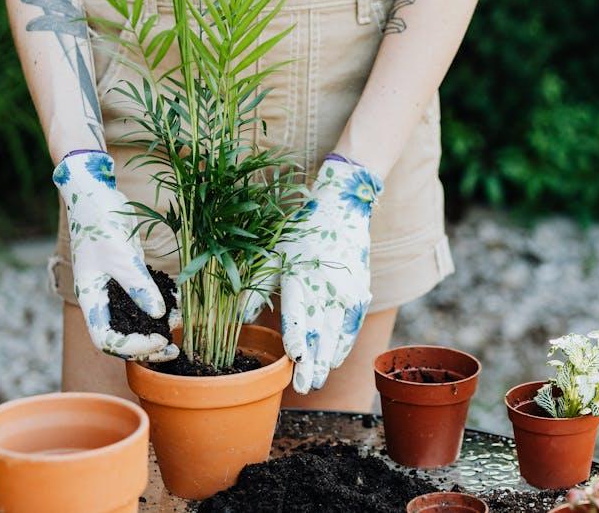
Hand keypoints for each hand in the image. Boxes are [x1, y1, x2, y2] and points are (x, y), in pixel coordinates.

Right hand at [54, 150, 178, 361]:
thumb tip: (157, 315)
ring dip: (156, 327)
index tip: (159, 340)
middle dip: (147, 346)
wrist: (94, 193)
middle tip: (173, 348)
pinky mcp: (128, 275)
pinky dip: (160, 306)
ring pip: (134, 320)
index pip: (106, 339)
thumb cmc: (99, 222)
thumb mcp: (121, 255)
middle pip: (121, 336)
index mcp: (90, 298)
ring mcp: (114, 288)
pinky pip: (144, 299)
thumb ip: (138, 286)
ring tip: (179, 326)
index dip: (132, 347)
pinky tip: (178, 306)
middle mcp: (101, 298)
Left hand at [275, 155, 381, 392]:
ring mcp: (347, 293)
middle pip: (319, 331)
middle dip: (313, 362)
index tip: (294, 357)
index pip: (300, 311)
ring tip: (316, 381)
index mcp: (301, 276)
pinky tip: (334, 361)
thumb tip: (238, 319)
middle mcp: (326, 287)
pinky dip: (342, 345)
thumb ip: (256, 288)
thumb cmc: (300, 235)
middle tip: (305, 387)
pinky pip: (351, 327)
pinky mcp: (360, 295)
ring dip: (327, 360)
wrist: (343, 211)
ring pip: (336, 334)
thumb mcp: (272, 254)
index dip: (297, 335)